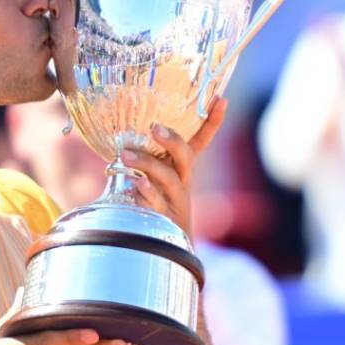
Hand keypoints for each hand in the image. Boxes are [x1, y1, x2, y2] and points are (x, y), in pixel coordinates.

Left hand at [120, 98, 227, 235]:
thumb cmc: (156, 203)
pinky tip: (135, 184)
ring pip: (167, 178)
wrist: (166, 245)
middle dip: (173, 141)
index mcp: (182, 168)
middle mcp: (182, 182)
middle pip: (185, 157)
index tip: (221, 99)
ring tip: (125, 155)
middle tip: (155, 128)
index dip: (212, 122)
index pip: (201, 141)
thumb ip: (146, 158)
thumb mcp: (155, 178)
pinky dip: (146, 192)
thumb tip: (123, 136)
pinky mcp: (164, 219)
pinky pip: (156, 203)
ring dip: (147, 164)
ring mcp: (175, 201)